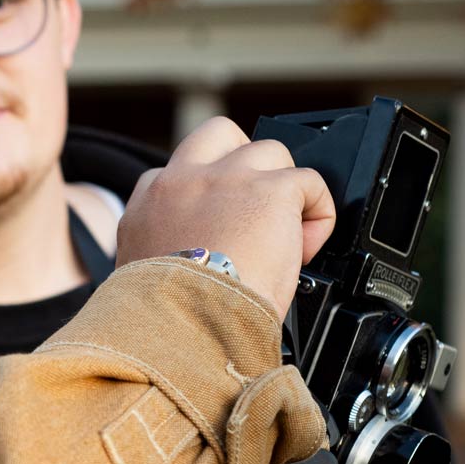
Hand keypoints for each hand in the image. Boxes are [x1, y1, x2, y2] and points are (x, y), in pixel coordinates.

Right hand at [116, 116, 336, 318]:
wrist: (189, 329)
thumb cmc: (170, 320)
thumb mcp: (146, 281)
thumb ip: (164, 256)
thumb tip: (191, 268)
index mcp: (146, 206)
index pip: (174, 175)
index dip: (205, 197)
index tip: (217, 229)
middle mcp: (182, 181)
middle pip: (219, 134)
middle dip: (244, 161)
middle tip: (257, 205)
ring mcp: (227, 179)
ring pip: (270, 152)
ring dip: (283, 189)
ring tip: (285, 234)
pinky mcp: (270, 190)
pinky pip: (309, 182)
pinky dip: (318, 214)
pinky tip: (306, 248)